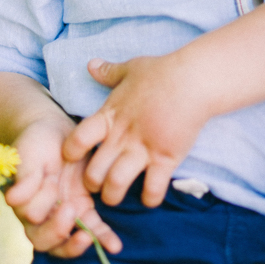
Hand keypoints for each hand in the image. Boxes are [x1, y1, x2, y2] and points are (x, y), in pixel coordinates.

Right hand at [4, 115, 121, 256]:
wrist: (55, 131)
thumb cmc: (36, 143)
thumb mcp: (29, 154)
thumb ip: (25, 176)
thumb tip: (12, 200)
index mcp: (24, 203)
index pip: (30, 217)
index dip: (40, 204)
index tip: (50, 181)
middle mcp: (40, 215)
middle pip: (43, 241)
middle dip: (56, 231)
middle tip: (70, 210)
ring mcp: (62, 215)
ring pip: (66, 244)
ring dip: (77, 245)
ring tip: (89, 238)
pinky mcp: (83, 210)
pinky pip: (92, 230)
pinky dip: (102, 238)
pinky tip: (114, 246)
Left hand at [62, 53, 209, 207]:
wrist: (194, 79)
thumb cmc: (162, 72)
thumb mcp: (130, 69)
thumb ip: (108, 72)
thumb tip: (91, 65)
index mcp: (110, 115)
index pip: (78, 139)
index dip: (70, 152)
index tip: (74, 157)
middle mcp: (123, 136)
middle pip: (94, 171)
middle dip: (91, 184)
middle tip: (97, 185)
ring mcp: (144, 149)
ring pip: (117, 184)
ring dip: (113, 196)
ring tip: (115, 196)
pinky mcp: (167, 158)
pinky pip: (153, 188)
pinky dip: (150, 198)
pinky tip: (150, 198)